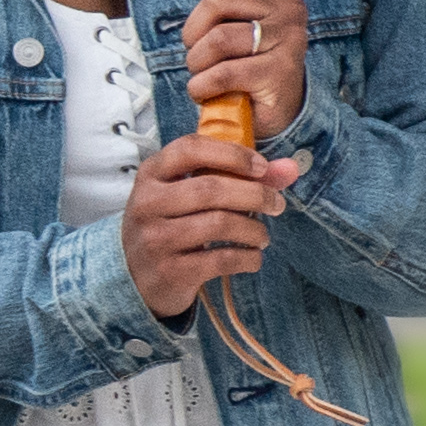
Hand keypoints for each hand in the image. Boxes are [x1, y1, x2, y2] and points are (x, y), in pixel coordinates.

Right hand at [120, 130, 303, 319]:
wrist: (135, 277)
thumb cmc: (169, 224)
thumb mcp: (188, 193)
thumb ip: (237, 176)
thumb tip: (290, 169)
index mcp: (151, 174)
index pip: (190, 149)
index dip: (231, 154)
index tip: (261, 166)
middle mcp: (147, 203)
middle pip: (210, 189)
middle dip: (254, 195)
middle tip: (276, 203)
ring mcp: (156, 239)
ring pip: (218, 225)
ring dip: (253, 230)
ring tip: (263, 236)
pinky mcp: (169, 271)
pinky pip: (221, 260)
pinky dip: (247, 258)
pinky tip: (253, 256)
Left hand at [183, 0, 307, 142]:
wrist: (273, 111)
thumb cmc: (248, 60)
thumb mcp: (235, 14)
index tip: (208, 18)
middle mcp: (290, 9)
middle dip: (192, 33)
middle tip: (198, 53)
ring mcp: (289, 41)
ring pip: (217, 39)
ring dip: (197, 64)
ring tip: (204, 75)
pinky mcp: (281, 73)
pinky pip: (223, 72)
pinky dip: (203, 86)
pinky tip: (208, 91)